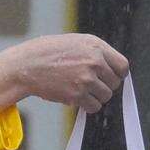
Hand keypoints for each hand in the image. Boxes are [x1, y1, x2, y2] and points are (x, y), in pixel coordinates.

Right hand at [0, 34, 128, 112]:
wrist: (26, 65)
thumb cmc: (46, 53)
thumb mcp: (74, 42)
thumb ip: (94, 52)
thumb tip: (110, 68)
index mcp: (95, 46)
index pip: (122, 66)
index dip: (117, 74)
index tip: (110, 78)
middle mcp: (94, 61)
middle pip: (115, 83)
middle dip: (105, 86)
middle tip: (90, 85)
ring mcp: (86, 79)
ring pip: (105, 96)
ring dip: (96, 97)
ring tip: (81, 91)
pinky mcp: (77, 94)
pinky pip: (94, 106)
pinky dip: (88, 106)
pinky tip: (77, 99)